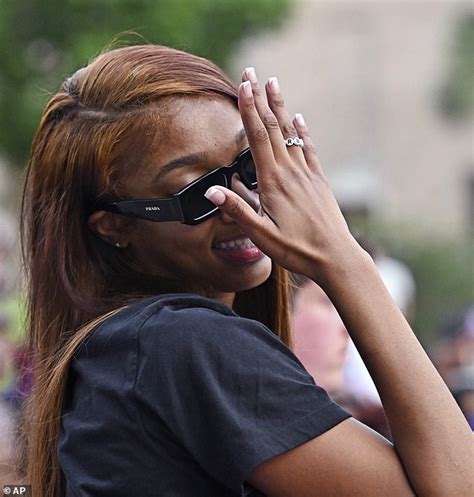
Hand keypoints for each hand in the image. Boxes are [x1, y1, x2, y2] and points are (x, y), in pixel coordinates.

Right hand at [205, 68, 364, 284]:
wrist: (335, 256)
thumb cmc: (297, 249)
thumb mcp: (261, 235)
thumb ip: (238, 210)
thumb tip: (212, 191)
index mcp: (273, 182)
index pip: (257, 137)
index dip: (249, 110)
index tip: (244, 85)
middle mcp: (290, 171)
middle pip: (273, 128)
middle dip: (261, 99)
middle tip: (253, 73)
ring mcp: (307, 174)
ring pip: (291, 133)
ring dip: (281, 107)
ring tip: (275, 83)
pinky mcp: (318, 181)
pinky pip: (309, 149)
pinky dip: (302, 131)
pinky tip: (299, 119)